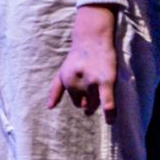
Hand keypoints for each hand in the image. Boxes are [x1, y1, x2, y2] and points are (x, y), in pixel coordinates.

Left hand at [49, 5, 120, 120]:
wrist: (93, 37)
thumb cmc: (78, 57)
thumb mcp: (62, 72)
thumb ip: (55, 90)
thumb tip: (49, 107)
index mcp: (66, 81)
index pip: (77, 102)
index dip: (85, 97)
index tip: (89, 86)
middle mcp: (77, 82)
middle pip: (87, 103)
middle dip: (92, 97)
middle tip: (96, 81)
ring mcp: (92, 81)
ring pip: (96, 102)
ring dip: (100, 98)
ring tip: (102, 82)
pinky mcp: (106, 80)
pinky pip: (107, 102)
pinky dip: (109, 112)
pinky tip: (110, 121)